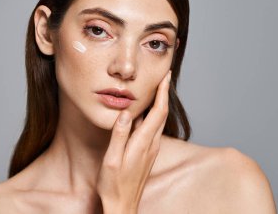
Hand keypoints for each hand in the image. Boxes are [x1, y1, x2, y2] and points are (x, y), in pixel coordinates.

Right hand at [96, 70, 170, 213]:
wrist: (123, 205)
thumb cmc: (114, 184)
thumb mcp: (111, 160)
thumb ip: (119, 136)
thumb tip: (125, 113)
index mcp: (142, 143)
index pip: (158, 111)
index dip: (163, 92)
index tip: (166, 76)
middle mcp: (151, 144)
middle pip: (162, 113)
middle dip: (164, 93)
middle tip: (164, 76)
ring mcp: (151, 149)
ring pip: (159, 121)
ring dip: (161, 103)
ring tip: (158, 89)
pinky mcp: (148, 154)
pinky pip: (154, 129)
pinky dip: (154, 115)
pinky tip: (146, 112)